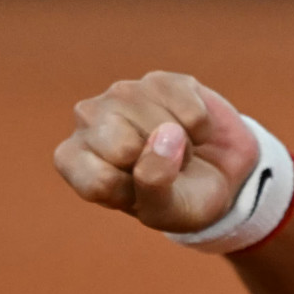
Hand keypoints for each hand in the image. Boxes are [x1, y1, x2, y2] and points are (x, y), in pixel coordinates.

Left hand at [53, 71, 258, 232]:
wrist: (218, 175)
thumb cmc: (179, 198)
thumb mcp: (166, 213)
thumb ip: (155, 185)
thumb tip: (165, 134)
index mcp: (75, 158)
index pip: (99, 181)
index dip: (134, 194)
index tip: (140, 194)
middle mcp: (88, 119)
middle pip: (124, 147)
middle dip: (157, 165)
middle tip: (163, 169)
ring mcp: (122, 94)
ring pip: (160, 125)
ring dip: (183, 147)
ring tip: (178, 150)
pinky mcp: (161, 81)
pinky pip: (190, 110)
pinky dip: (201, 129)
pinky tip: (191, 130)